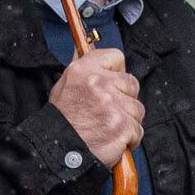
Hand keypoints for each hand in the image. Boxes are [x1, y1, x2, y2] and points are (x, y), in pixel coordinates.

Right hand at [49, 49, 143, 165]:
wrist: (57, 149)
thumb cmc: (62, 119)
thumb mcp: (65, 84)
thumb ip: (82, 65)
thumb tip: (86, 45)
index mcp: (84, 70)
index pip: (116, 57)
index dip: (116, 72)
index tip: (111, 83)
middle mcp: (100, 84)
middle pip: (132, 84)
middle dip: (124, 99)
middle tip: (107, 112)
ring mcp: (113, 106)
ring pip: (137, 109)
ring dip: (127, 120)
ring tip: (108, 127)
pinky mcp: (122, 126)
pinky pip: (137, 130)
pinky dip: (128, 139)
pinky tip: (112, 139)